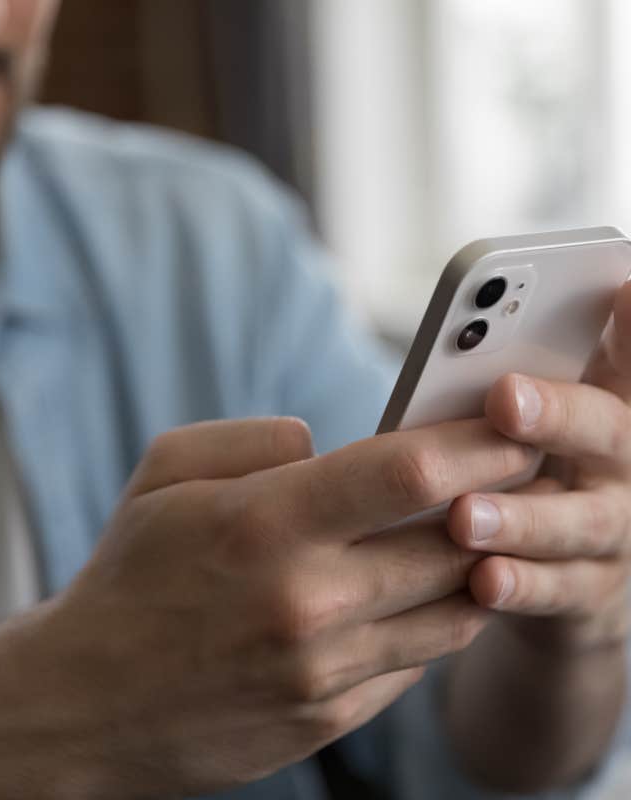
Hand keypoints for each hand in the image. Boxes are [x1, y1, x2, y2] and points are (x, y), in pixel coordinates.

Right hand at [34, 415, 532, 797]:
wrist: (87, 700)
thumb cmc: (128, 574)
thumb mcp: (164, 471)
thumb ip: (254, 437)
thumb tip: (326, 443)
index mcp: (263, 523)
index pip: (407, 472)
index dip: (474, 441)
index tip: (509, 426)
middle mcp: (306, 600)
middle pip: (452, 541)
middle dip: (499, 498)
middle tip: (517, 470)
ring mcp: (323, 669)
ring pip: (452, 608)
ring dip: (478, 564)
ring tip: (475, 529)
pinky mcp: (329, 716)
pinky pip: (415, 661)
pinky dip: (434, 619)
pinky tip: (420, 594)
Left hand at [448, 282, 630, 651]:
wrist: (564, 571)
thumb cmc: (531, 472)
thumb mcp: (537, 420)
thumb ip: (522, 378)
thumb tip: (462, 328)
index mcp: (605, 404)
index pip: (626, 357)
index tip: (625, 284)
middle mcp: (624, 461)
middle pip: (607, 429)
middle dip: (558, 413)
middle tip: (506, 397)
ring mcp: (615, 529)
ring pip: (579, 522)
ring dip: (523, 518)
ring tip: (465, 516)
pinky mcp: (592, 591)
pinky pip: (559, 591)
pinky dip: (521, 584)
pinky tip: (483, 580)